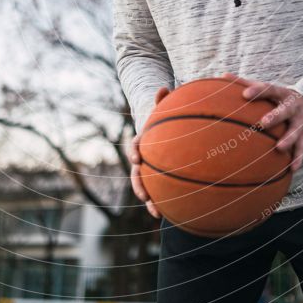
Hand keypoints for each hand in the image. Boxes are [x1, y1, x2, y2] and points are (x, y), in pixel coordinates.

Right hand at [129, 86, 169, 218]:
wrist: (166, 134)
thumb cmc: (167, 122)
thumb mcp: (166, 111)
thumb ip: (164, 101)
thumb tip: (163, 87)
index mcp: (144, 140)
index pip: (135, 144)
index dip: (135, 150)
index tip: (138, 157)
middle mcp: (143, 158)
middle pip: (136, 172)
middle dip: (138, 183)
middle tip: (143, 193)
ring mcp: (149, 170)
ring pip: (144, 186)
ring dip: (147, 198)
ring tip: (154, 210)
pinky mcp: (158, 179)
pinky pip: (157, 193)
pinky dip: (160, 203)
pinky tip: (168, 215)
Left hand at [220, 72, 302, 172]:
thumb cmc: (278, 98)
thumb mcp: (267, 89)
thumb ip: (246, 83)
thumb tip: (223, 76)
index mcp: (280, 93)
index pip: (269, 89)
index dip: (257, 92)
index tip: (244, 95)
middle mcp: (292, 106)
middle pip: (285, 110)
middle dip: (275, 116)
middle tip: (263, 123)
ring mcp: (300, 121)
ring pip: (295, 130)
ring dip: (288, 139)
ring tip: (279, 148)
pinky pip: (302, 147)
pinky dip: (298, 158)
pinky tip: (292, 168)